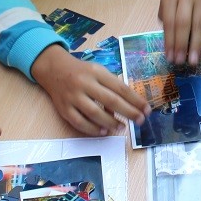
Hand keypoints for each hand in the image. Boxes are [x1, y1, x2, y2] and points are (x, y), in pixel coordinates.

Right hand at [32, 45, 149, 134]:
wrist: (54, 69)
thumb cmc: (82, 71)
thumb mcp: (98, 72)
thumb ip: (111, 86)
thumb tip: (127, 106)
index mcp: (97, 72)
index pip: (120, 87)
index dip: (135, 100)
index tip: (147, 109)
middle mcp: (85, 83)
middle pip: (110, 100)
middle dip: (128, 112)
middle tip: (140, 121)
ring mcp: (73, 96)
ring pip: (94, 113)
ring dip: (111, 123)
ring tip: (122, 128)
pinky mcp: (64, 108)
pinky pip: (79, 122)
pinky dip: (93, 129)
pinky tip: (104, 131)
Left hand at [158, 0, 200, 65]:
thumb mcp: (168, 0)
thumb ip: (166, 18)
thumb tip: (170, 43)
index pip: (170, 21)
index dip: (170, 41)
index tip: (169, 57)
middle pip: (184, 24)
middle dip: (181, 45)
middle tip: (180, 62)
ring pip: (199, 26)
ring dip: (195, 46)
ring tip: (192, 61)